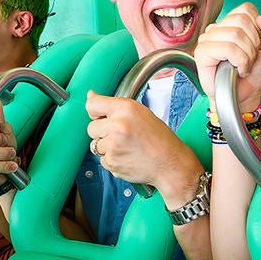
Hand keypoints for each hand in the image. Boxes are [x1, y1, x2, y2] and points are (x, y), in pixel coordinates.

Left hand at [85, 92, 199, 197]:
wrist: (170, 163)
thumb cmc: (158, 138)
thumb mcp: (140, 113)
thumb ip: (114, 106)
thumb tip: (90, 96)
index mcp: (126, 109)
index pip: (92, 105)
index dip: (94, 112)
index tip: (99, 116)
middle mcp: (118, 125)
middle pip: (91, 128)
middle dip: (102, 133)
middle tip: (121, 136)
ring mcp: (113, 145)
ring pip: (96, 146)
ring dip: (107, 148)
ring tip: (127, 147)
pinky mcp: (112, 162)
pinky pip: (103, 160)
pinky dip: (112, 160)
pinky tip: (127, 157)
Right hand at [192, 3, 260, 113]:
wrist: (246, 94)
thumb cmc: (254, 72)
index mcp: (231, 22)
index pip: (247, 9)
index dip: (258, 28)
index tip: (256, 45)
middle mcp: (217, 27)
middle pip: (242, 21)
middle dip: (253, 44)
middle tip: (249, 58)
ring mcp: (207, 38)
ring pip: (236, 34)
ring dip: (247, 56)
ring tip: (243, 66)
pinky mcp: (202, 51)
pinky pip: (228, 48)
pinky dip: (240, 62)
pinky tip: (237, 70)